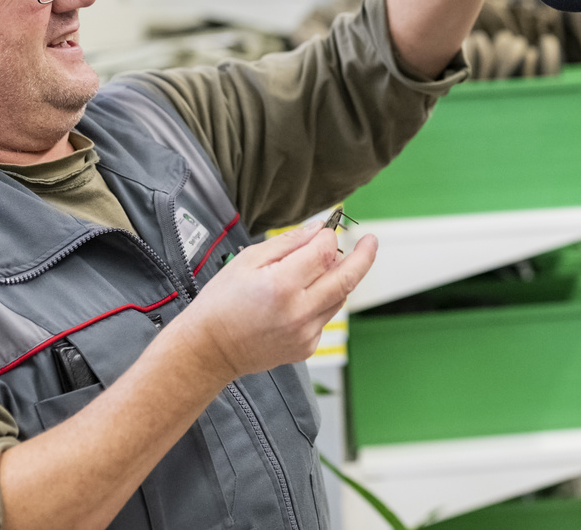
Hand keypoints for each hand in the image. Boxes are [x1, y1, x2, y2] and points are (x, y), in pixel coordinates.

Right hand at [168, 222, 377, 383]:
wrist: (209, 350)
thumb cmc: (221, 304)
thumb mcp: (248, 261)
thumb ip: (288, 243)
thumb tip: (318, 230)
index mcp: (282, 286)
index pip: (325, 251)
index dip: (327, 237)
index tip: (324, 231)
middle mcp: (300, 311)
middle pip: (347, 277)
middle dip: (363, 256)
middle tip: (371, 241)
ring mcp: (306, 333)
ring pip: (340, 297)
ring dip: (339, 278)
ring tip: (325, 267)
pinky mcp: (307, 347)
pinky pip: (326, 316)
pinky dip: (322, 301)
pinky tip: (301, 298)